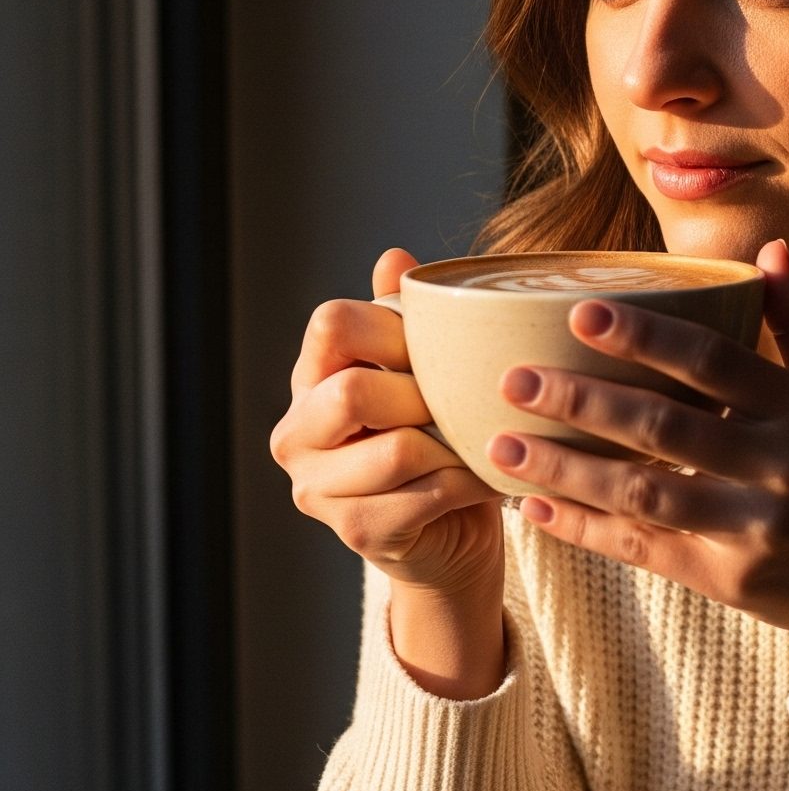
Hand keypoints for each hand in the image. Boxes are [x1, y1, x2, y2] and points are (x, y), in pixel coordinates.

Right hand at [271, 248, 506, 686]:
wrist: (453, 531)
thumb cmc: (441, 438)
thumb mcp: (426, 371)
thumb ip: (407, 317)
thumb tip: (394, 257)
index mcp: (311, 379)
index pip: (332, 324)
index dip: (394, 328)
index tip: (437, 346)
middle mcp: (297, 433)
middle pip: (353, 390)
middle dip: (423, 395)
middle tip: (462, 404)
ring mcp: (318, 490)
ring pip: (395, 451)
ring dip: (454, 445)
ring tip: (482, 441)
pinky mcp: (357, 533)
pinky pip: (424, 496)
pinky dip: (468, 483)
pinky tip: (489, 477)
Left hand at [486, 240, 788, 695]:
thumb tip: (770, 249)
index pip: (717, 363)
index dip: (647, 337)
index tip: (581, 314)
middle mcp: (781, 466)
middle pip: (667, 427)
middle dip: (584, 401)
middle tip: (513, 378)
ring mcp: (755, 528)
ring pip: (645, 493)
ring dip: (566, 470)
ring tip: (500, 444)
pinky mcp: (731, 580)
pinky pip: (645, 549)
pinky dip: (586, 530)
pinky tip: (534, 510)